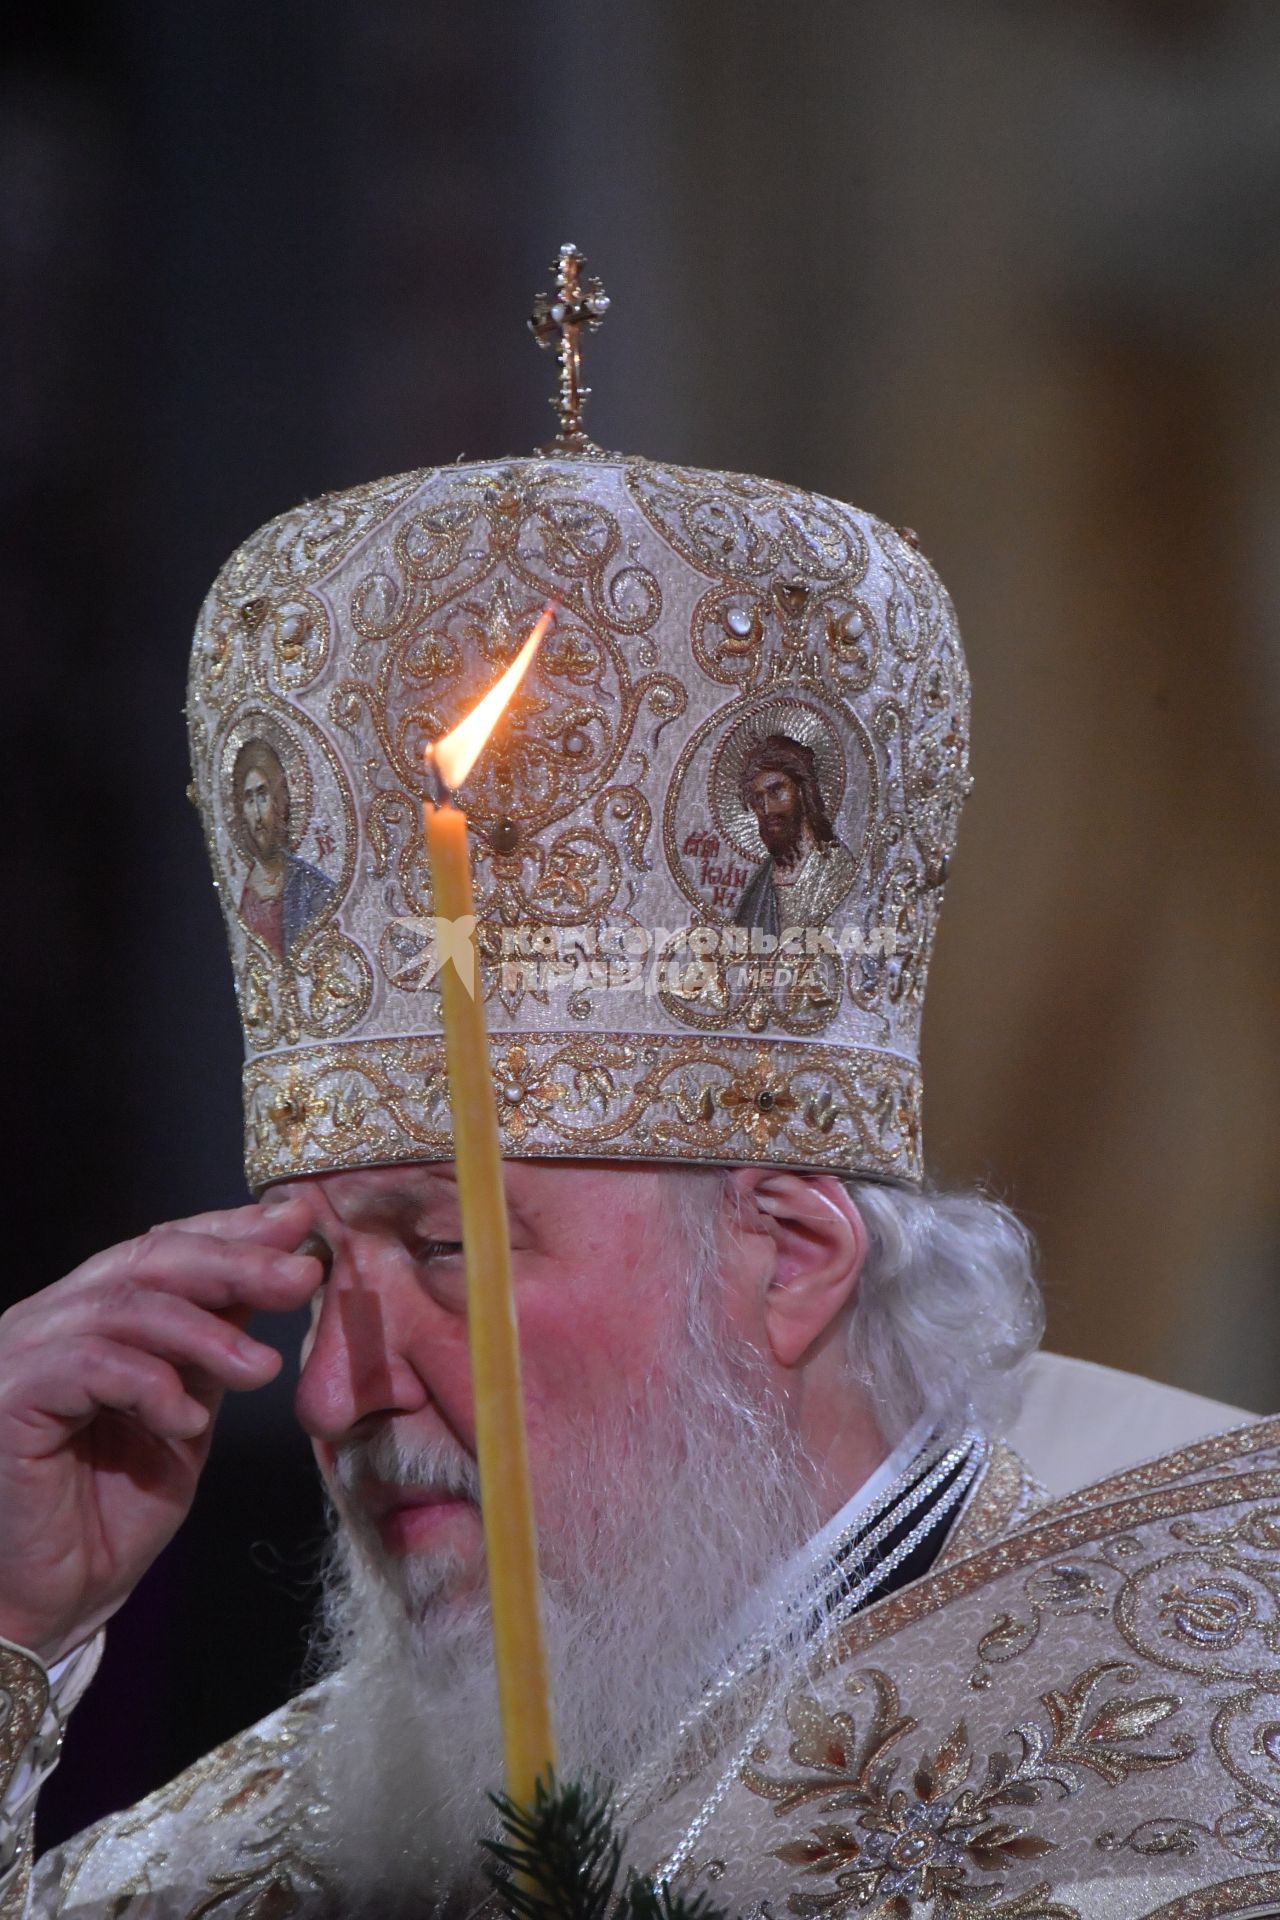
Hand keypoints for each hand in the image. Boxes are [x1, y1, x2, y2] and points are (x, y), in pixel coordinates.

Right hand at [0, 1196, 320, 1664]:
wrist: (50, 1602)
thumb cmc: (112, 1509)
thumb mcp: (188, 1408)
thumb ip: (217, 1343)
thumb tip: (284, 1267)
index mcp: (89, 1312)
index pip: (162, 1247)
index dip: (232, 1231)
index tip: (300, 1223)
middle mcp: (48, 1319)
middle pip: (146, 1260)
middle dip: (235, 1262)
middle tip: (301, 1276)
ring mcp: (21, 1354)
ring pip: (123, 1305)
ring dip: (206, 1332)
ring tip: (261, 1369)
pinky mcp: (7, 1399)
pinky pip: (88, 1364)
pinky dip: (151, 1384)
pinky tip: (190, 1418)